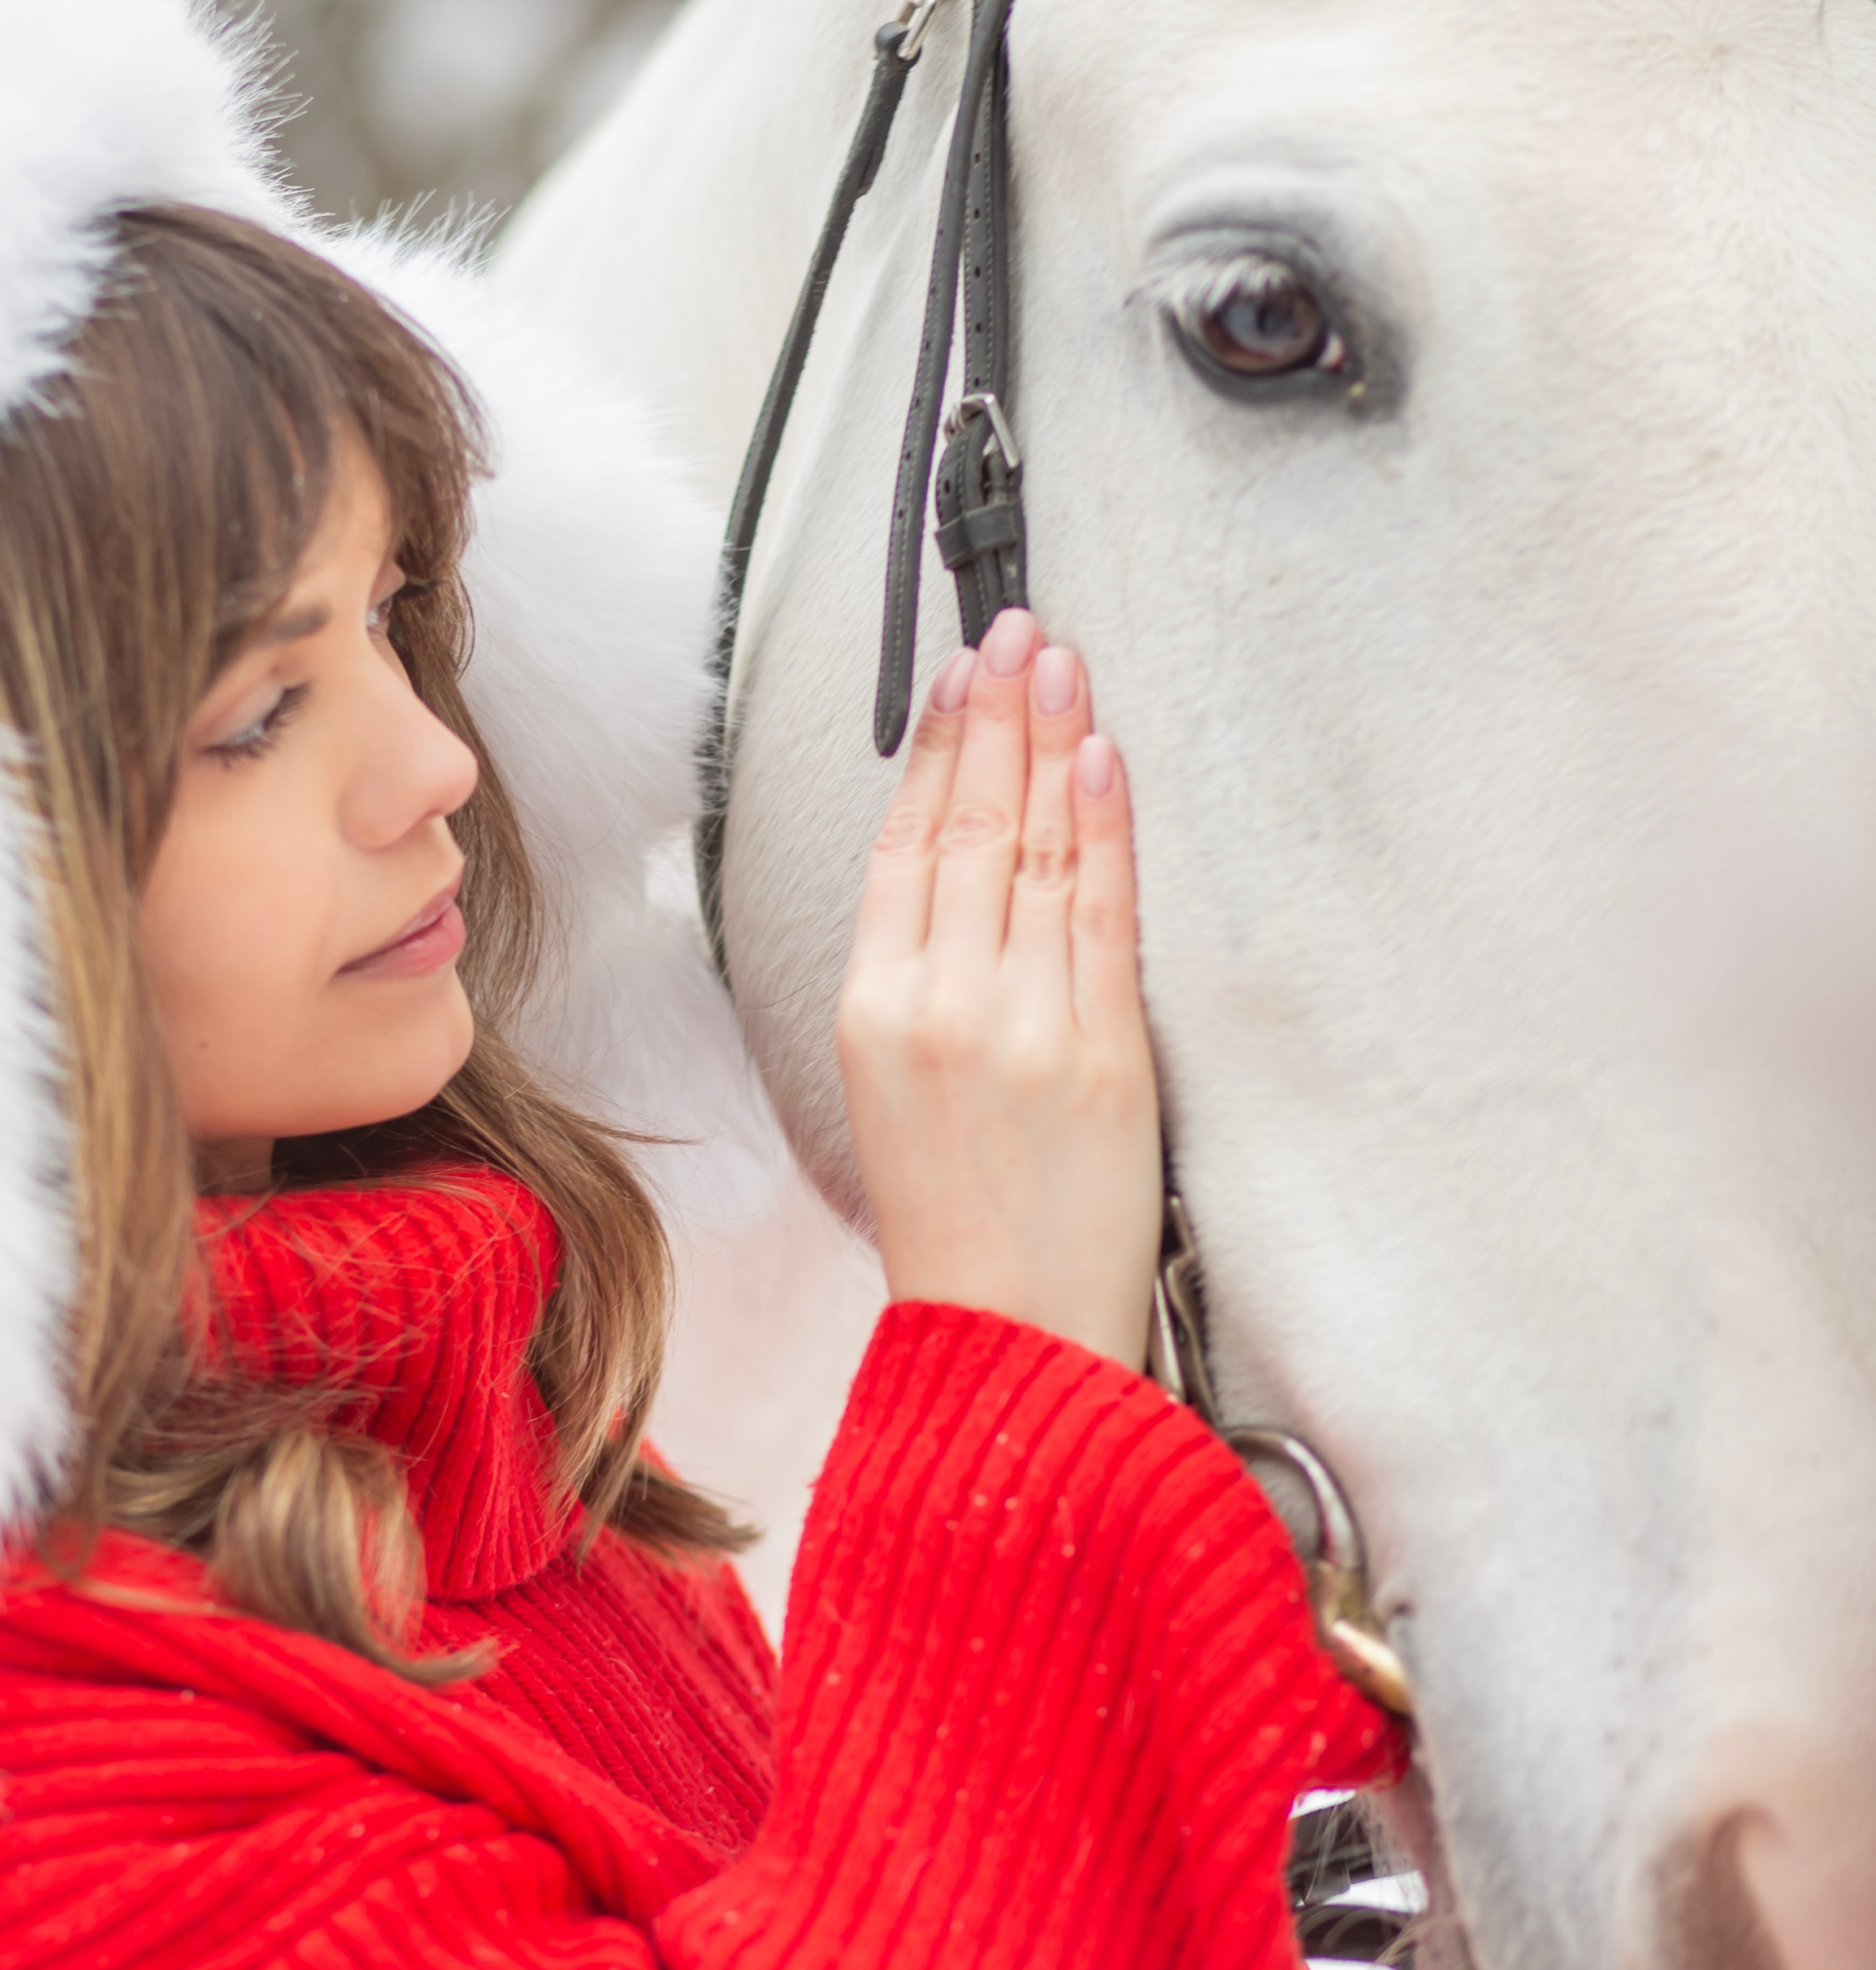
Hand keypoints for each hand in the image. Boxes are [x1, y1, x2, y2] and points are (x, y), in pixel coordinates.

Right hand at [836, 608, 1163, 1371]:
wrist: (1007, 1338)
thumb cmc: (957, 1227)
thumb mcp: (890, 1093)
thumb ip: (917, 984)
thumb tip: (955, 882)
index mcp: (871, 1012)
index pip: (903, 844)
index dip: (935, 747)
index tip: (960, 677)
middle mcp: (935, 1004)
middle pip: (965, 825)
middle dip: (995, 715)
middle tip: (1017, 631)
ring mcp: (1017, 1024)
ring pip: (1027, 850)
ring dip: (1049, 742)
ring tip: (1061, 663)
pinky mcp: (1099, 1053)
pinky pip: (1098, 913)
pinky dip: (1098, 827)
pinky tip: (1099, 757)